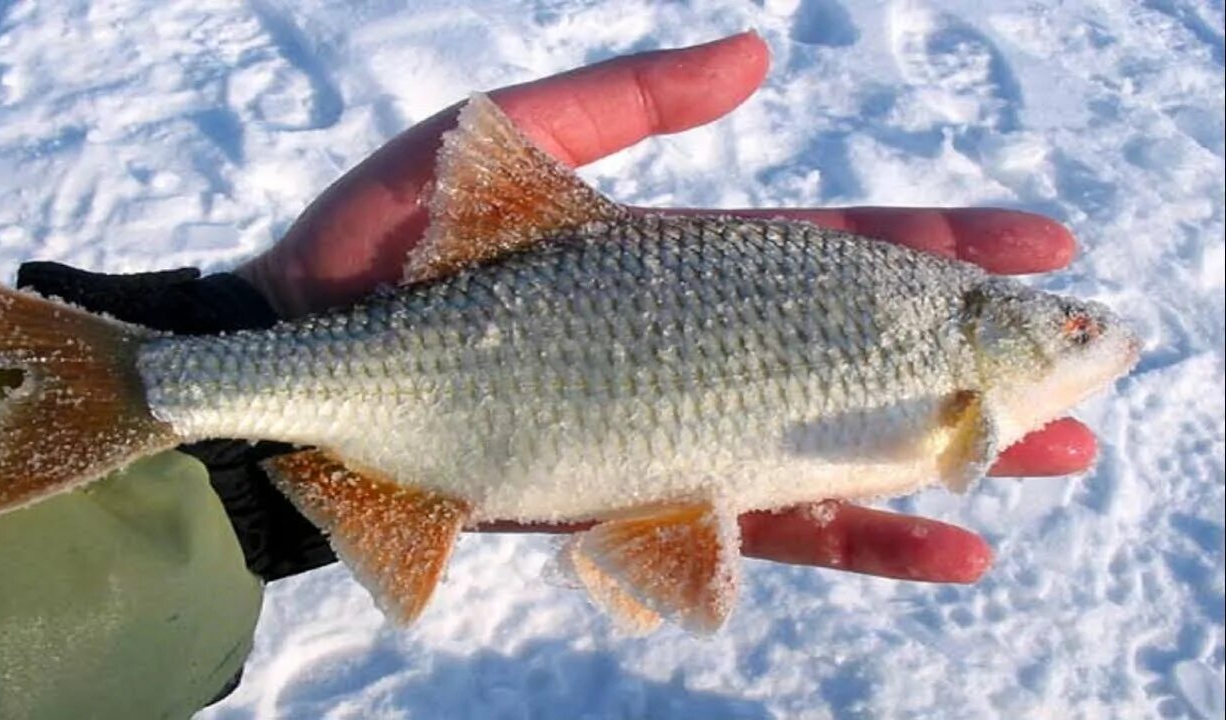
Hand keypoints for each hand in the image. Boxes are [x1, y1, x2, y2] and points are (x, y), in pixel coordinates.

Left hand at [236, 32, 1095, 584]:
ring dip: (946, 453)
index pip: (828, 250)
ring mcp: (678, 426)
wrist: (310, 375)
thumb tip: (763, 50)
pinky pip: (769, 527)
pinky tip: (954, 545)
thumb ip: (629, 102)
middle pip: (856, 352)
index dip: (931, 242)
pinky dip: (861, 537)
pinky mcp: (646, 500)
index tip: (1035, 238)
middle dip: (968, 356)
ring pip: (837, 445)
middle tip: (1086, 359)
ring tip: (1058, 459)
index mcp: (679, 260)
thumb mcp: (510, 144)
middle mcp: (695, 347)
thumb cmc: (392, 250)